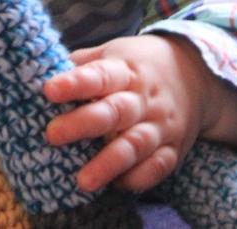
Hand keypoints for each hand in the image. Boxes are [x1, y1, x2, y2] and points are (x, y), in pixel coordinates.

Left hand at [43, 34, 236, 193]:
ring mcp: (160, 125)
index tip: (49, 90)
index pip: (99, 75)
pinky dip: (139, 178)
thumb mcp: (113, 52)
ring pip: (136, 144)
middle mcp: (143, 98)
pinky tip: (118, 185)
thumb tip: (39, 70)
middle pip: (115, 111)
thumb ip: (81, 64)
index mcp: (125, 70)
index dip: (75, 83)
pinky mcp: (173, 148)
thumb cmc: (139, 64)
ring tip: (83, 181)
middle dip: (84, 124)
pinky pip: (159, 166)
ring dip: (110, 163)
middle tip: (53, 135)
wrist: (197, 74)